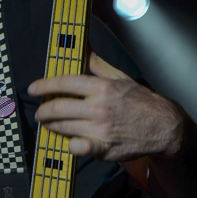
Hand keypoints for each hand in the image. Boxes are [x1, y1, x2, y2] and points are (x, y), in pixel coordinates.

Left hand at [29, 51, 183, 163]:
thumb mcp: (121, 78)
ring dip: (52, 127)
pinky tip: (69, 141)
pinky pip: (77, 147)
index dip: (44, 85)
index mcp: (102, 87)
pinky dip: (69, 144)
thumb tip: (84, 49)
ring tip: (50, 125)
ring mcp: (100, 129)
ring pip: (64, 127)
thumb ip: (99, 65)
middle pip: (58, 108)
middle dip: (43, 111)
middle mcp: (99, 107)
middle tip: (40, 114)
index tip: (33, 89)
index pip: (65, 83)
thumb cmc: (141, 101)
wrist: (163, 126)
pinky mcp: (104, 148)